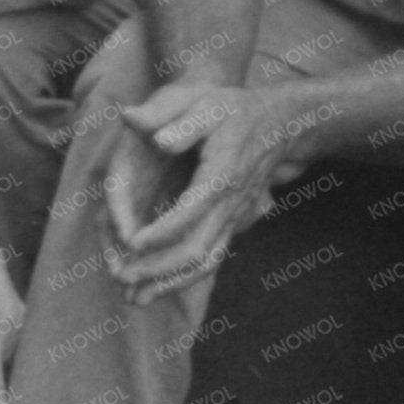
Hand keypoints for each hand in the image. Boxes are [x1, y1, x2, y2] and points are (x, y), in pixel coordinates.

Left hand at [105, 78, 295, 299]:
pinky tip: (158, 290)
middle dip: (158, 268)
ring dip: (169, 283)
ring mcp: (233, 218)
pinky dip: (184, 278)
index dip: (161, 231)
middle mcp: (229, 204)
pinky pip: (210, 259)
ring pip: (204, 262)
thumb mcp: (206, 104)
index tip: (131, 242)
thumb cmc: (236, 111)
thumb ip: (177, 121)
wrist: (279, 124)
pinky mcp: (232, 224)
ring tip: (135, 299)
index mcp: (219, 176)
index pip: (190, 211)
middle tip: (123, 278)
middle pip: (196, 249)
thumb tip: (143, 129)